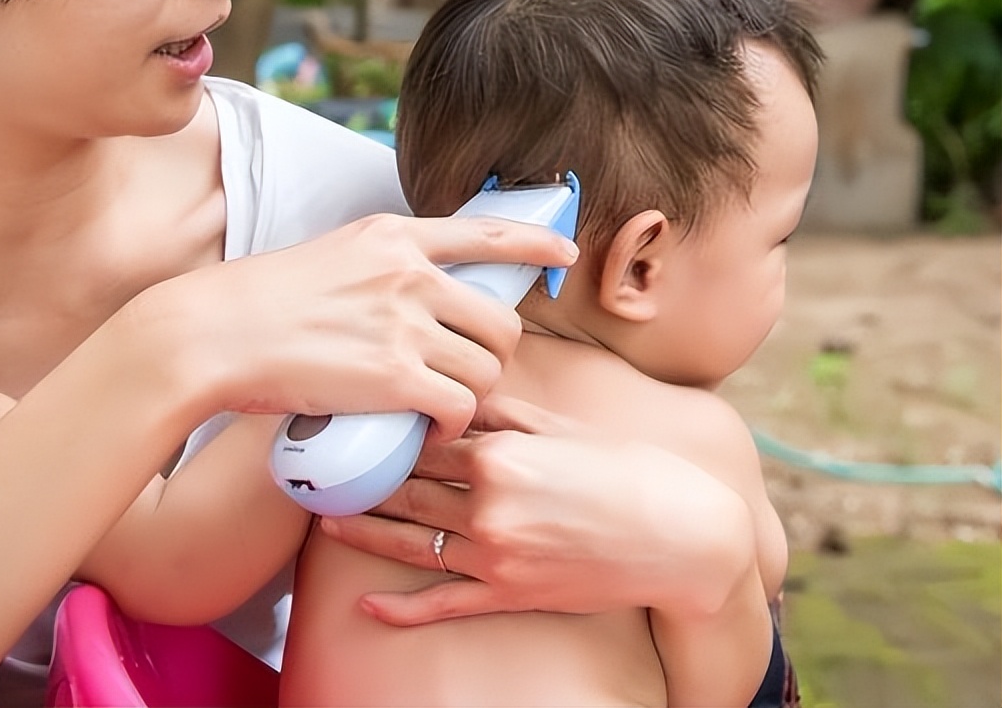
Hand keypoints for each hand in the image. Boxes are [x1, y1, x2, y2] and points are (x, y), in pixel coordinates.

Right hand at [144, 214, 578, 440]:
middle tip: (464, 373)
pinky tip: (429, 428)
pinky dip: (451, 425)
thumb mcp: (330, 256)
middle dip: (493, 355)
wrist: (211, 333)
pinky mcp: (394, 376)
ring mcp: (404, 324)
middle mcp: (409, 273)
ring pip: (485, 369)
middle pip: (500, 320)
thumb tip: (415, 289)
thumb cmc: (257, 300)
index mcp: (392, 237)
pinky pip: (459, 407)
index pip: (485, 233)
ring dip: (470, 394)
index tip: (564, 250)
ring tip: (438, 405)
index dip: (535, 242)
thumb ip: (380, 265)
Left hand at [318, 392, 758, 624]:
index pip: (424, 441)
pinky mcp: (508, 595)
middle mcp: (489, 504)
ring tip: (326, 523)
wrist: (680, 537)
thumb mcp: (561, 428)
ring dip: (363, 534)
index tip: (354, 424)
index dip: (386, 435)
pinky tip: (366, 602)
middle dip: (362, 481)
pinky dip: (400, 608)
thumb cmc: (626, 472)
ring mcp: (495, 554)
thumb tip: (454, 396)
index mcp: (500, 454)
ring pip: (410, 543)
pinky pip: (442, 604)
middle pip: (406, 490)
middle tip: (323, 471)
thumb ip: (500, 414)